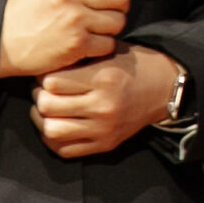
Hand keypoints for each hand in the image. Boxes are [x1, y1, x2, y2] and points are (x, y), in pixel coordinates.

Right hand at [0, 0, 128, 78]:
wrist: (1, 42)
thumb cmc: (24, 9)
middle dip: (118, 2)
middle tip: (108, 7)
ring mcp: (74, 19)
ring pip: (118, 20)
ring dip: (111, 26)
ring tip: (96, 26)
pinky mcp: (76, 44)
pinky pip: (109, 43)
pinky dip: (102, 45)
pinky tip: (89, 42)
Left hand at [32, 45, 180, 158]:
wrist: (164, 89)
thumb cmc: (134, 66)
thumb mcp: (109, 53)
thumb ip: (80, 60)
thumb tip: (44, 67)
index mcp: (103, 78)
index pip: (53, 81)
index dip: (43, 76)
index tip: (46, 73)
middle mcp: (103, 105)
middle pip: (48, 106)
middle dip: (39, 96)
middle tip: (42, 91)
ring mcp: (103, 129)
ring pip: (52, 130)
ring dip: (42, 119)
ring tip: (47, 109)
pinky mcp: (105, 144)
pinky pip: (64, 149)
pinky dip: (53, 139)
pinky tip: (57, 124)